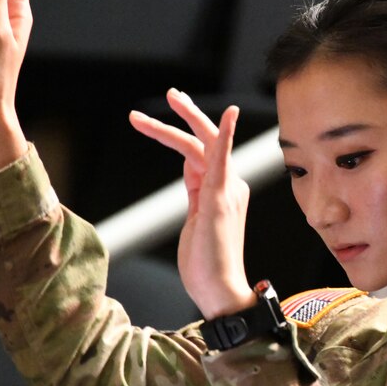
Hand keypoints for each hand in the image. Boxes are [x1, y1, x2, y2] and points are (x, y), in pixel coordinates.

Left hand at [129, 90, 253, 318]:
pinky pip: (223, 159)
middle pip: (207, 139)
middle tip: (170, 93)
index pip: (201, 153)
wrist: (221, 292)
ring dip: (182, 120)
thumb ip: (196, 199)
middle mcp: (229, 185)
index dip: (182, 133)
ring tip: (157, 106)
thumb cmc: (207, 266)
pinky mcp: (219, 199)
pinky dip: (226, 134)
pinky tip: (228, 115)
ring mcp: (227, 190)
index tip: (163, 118)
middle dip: (188, 113)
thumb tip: (191, 180)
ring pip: (203, 143)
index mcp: (220, 191)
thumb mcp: (196, 224)